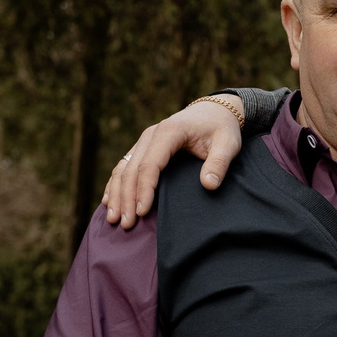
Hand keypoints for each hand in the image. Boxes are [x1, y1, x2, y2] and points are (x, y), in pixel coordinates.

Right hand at [101, 100, 245, 228]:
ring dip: (116, 194)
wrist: (214, 112)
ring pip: (123, 168)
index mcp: (169, 132)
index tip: (142, 212)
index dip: (144, 190)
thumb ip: (219, 163)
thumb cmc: (221, 129)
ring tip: (113, 219)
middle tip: (127, 224)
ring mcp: (144, 141)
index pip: (150, 164)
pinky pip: (124, 166)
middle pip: (132, 169)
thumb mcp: (228, 144)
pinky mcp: (143, 147)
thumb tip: (209, 185)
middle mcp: (151, 135)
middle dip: (127, 198)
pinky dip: (115, 185)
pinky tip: (108, 202)